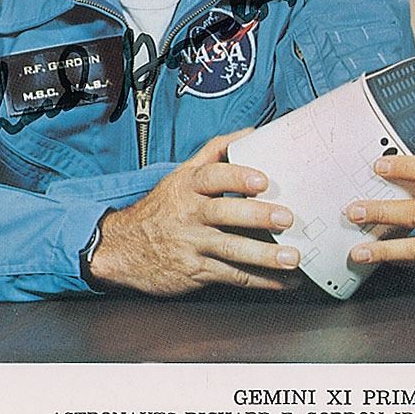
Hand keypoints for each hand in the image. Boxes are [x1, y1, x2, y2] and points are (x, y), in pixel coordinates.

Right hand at [87, 129, 300, 295]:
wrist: (122, 248)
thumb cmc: (162, 207)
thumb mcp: (182, 174)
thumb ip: (216, 151)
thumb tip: (252, 132)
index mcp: (188, 186)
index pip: (213, 177)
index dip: (238, 177)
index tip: (262, 181)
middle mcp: (189, 214)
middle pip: (225, 214)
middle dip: (258, 217)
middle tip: (287, 218)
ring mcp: (192, 245)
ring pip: (231, 250)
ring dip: (265, 256)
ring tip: (292, 258)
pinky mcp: (196, 272)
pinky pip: (232, 276)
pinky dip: (261, 281)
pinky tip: (285, 281)